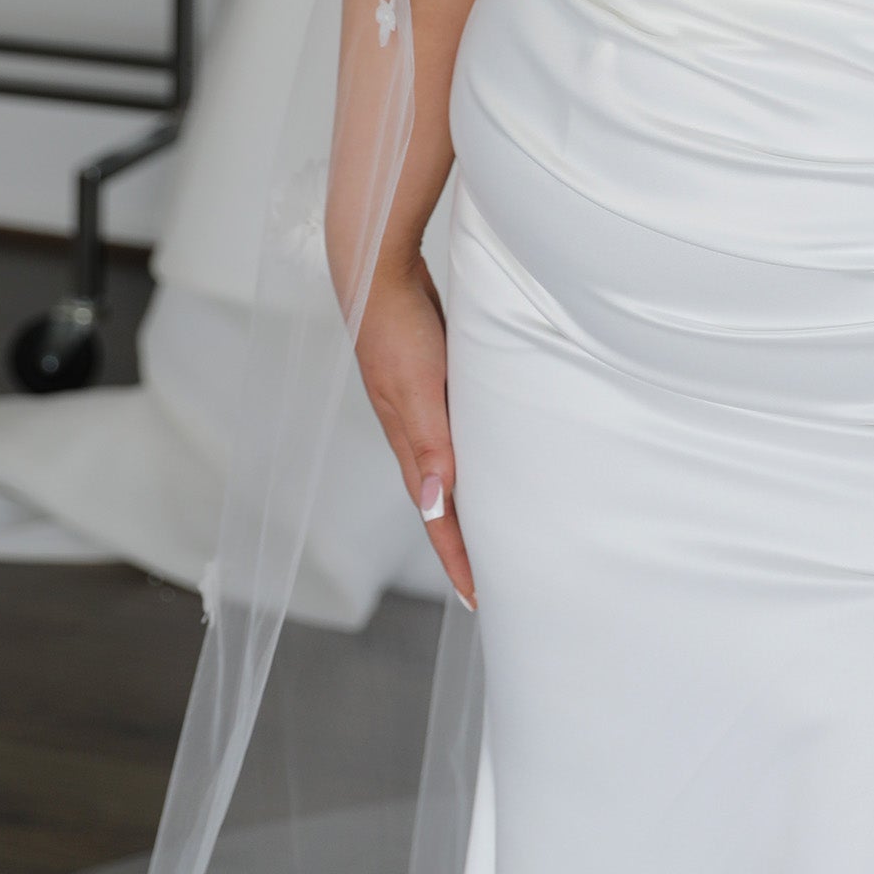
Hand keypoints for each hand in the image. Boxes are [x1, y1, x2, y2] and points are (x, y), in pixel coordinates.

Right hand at [355, 258, 475, 609]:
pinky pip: (455, 436)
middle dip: (463, 544)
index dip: (457, 560)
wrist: (377, 273)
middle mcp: (414, 434)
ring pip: (448, 471)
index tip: (481, 601)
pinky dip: (472, 459)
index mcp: (410, 445)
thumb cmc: (397, 328)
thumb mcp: (418, 387)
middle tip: (493, 578)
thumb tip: (435, 506)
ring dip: (469, 502)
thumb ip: (429, 443)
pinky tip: (491, 453)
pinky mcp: (431, 383)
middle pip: (440, 504)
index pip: (435, 519)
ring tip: (495, 527)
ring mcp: (420, 409)